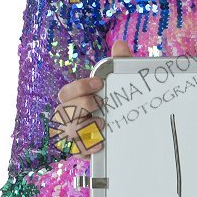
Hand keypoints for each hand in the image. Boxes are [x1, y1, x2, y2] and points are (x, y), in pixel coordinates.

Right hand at [55, 40, 133, 158]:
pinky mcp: (83, 151)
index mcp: (78, 99)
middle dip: (80, 106)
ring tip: (102, 124)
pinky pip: (77, 151)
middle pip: (62, 111)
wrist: (134, 132)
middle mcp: (72, 117)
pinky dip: (87, 146)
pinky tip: (101, 142)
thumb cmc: (120, 102)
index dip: (80, 87)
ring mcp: (75, 135)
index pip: (67, 92)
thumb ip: (121, 64)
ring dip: (82, 126)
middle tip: (99, 104)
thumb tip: (119, 44)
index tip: (98, 83)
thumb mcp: (123, 83)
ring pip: (65, 132)